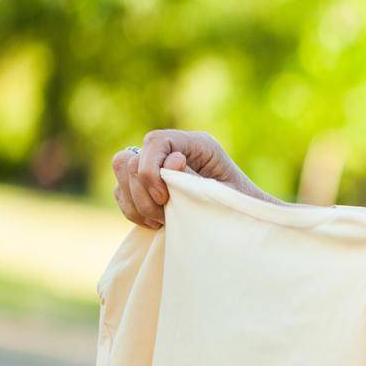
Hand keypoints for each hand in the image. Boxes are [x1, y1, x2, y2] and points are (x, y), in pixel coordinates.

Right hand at [110, 130, 257, 228]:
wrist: (245, 221)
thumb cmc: (240, 205)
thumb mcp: (222, 192)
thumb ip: (194, 178)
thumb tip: (173, 160)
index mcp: (196, 144)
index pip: (156, 141)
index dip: (151, 170)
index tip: (163, 198)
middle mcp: (173, 150)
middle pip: (130, 159)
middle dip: (142, 192)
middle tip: (164, 214)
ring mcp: (156, 167)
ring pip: (121, 176)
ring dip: (136, 203)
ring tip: (161, 221)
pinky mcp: (147, 186)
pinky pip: (121, 193)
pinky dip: (133, 210)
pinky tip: (156, 223)